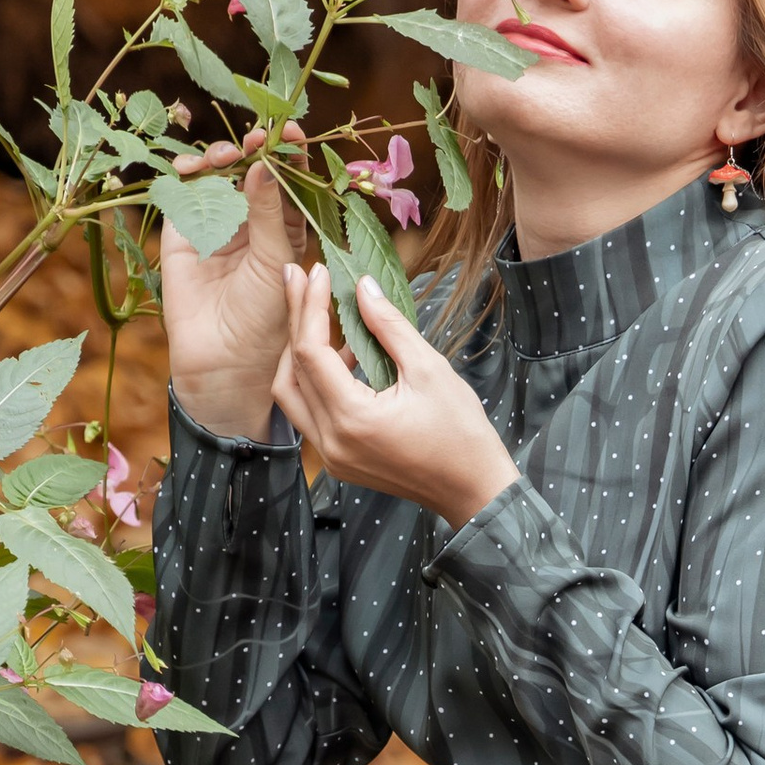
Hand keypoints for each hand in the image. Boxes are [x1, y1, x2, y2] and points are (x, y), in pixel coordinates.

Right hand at [160, 134, 304, 439]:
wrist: (224, 359)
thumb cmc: (265, 318)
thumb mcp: (277, 260)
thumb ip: (271, 212)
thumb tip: (264, 162)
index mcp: (286, 226)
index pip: (289, 179)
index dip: (290, 153)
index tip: (290, 133)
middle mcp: (252, 219)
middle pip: (252, 166)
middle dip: (255, 147)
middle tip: (257, 138)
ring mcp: (217, 221)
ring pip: (218, 172)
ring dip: (221, 155)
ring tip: (227, 157)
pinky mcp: (183, 229)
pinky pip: (183, 190)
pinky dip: (186, 173)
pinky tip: (193, 168)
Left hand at [271, 263, 518, 527]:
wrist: (474, 491)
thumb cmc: (461, 434)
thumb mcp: (429, 370)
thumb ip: (389, 326)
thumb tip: (363, 288)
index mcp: (351, 419)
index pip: (310, 353)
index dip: (309, 307)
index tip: (316, 272)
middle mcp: (331, 442)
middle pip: (290, 372)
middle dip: (295, 323)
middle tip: (298, 280)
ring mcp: (332, 456)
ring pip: (292, 395)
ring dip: (300, 354)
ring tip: (320, 315)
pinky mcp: (339, 461)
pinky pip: (311, 414)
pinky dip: (317, 380)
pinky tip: (341, 354)